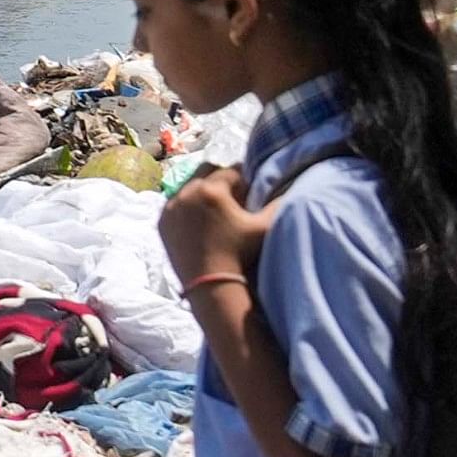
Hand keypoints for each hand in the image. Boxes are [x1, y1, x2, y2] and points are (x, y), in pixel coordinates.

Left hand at [161, 167, 273, 286]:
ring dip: (203, 191)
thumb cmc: (240, 255)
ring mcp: (171, 207)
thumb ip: (279, 203)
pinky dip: (187, 205)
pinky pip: (175, 203)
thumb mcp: (263, 227)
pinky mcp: (161, 221)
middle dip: (221, 179)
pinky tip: (199, 219)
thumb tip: (295, 186)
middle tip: (233, 196)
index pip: (233, 171)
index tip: (250, 191)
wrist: (209, 285)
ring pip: (189, 185)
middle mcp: (187, 192)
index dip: (244, 179)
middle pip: (208, 171)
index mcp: (212, 189)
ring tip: (216, 209)